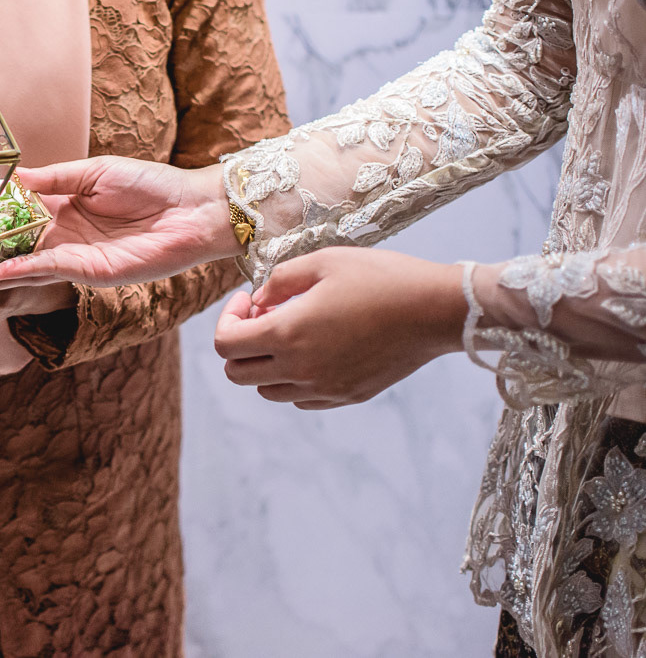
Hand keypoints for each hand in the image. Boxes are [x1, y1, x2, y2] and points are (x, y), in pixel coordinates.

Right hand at [0, 158, 235, 287]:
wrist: (192, 210)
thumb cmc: (151, 185)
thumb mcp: (94, 171)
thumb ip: (54, 177)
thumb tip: (15, 176)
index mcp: (63, 207)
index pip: (17, 214)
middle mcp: (63, 235)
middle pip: (14, 245)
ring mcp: (74, 255)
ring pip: (24, 264)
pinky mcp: (89, 271)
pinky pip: (48, 270)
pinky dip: (21, 271)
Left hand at [213, 248, 467, 408]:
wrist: (436, 310)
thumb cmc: (381, 278)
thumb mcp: (322, 262)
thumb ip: (278, 281)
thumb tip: (257, 301)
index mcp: (287, 335)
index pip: (225, 344)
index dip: (227, 319)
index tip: (249, 300)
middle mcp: (300, 370)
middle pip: (237, 375)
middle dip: (238, 344)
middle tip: (262, 317)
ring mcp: (324, 388)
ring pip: (267, 391)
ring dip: (265, 364)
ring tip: (289, 332)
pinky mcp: (347, 396)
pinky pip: (301, 399)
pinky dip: (294, 379)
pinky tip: (313, 349)